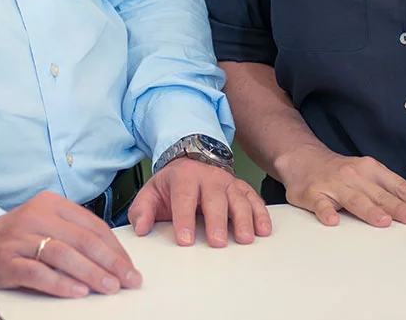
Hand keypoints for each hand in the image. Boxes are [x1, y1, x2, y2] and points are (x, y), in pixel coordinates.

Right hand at [0, 190, 139, 297]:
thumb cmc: (16, 239)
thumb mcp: (45, 226)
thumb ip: (73, 235)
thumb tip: (112, 259)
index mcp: (52, 204)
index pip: (93, 225)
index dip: (115, 248)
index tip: (130, 266)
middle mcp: (36, 216)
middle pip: (82, 239)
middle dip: (110, 262)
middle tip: (128, 279)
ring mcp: (20, 238)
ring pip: (63, 254)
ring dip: (91, 273)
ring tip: (109, 287)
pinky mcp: (5, 261)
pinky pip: (38, 272)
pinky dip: (60, 283)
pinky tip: (77, 292)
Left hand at [128, 157, 271, 246]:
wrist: (190, 163)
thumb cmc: (171, 185)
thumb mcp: (150, 192)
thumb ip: (142, 211)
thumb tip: (141, 229)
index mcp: (184, 176)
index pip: (184, 197)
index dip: (184, 219)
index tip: (185, 241)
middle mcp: (209, 177)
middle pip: (215, 199)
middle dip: (216, 221)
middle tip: (218, 243)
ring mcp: (228, 182)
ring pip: (239, 199)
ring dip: (243, 219)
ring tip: (245, 239)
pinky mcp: (241, 188)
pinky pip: (254, 199)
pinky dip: (260, 214)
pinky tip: (263, 230)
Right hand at [276, 147, 405, 226]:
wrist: (302, 158)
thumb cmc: (341, 172)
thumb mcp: (367, 174)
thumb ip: (388, 190)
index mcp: (372, 170)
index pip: (399, 186)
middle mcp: (356, 176)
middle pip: (381, 195)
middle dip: (399, 207)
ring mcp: (334, 184)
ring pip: (354, 199)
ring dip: (370, 210)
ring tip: (383, 221)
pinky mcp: (313, 193)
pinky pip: (320, 204)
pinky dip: (326, 211)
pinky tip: (333, 220)